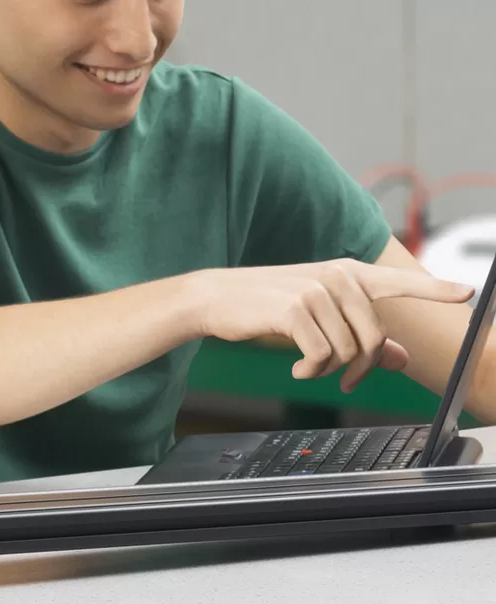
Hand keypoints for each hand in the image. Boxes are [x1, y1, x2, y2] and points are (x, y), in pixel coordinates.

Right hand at [193, 258, 474, 391]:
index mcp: (346, 273)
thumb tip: (398, 357)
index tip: (466, 292)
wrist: (215, 298)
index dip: (435, 289)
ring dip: (329, 370)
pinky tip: (297, 369)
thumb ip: (359, 333)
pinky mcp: (295, 309)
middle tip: (344, 380)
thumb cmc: (266, 306)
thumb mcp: (317, 317)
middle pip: (372, 338)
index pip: (398, 282)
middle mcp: (336, 277)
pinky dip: (311, 371)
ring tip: (308, 367)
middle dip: (360, 368)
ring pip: (347, 351)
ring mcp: (316, 291)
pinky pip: (322, 356)